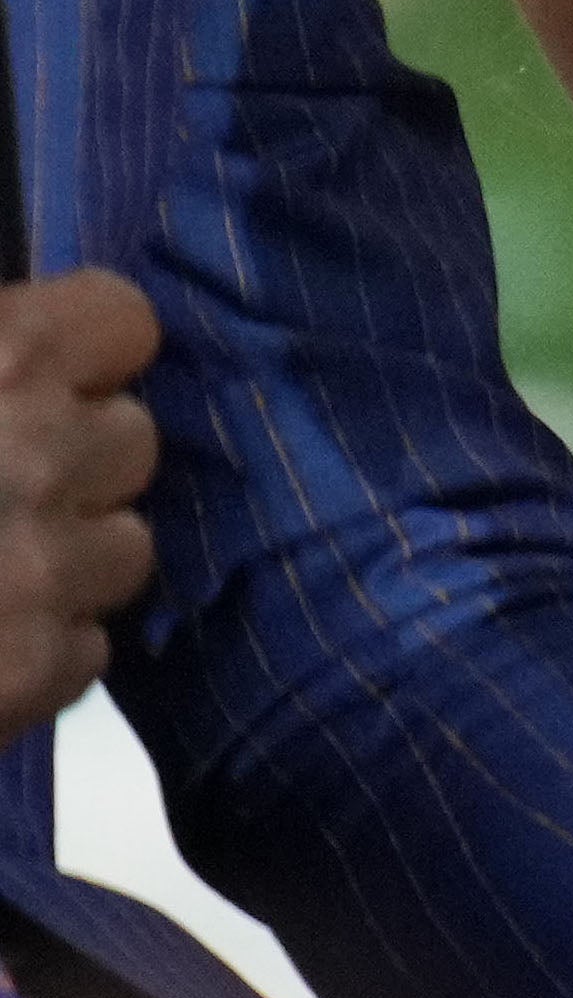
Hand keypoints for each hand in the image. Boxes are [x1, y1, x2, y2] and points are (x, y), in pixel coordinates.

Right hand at [0, 272, 157, 740]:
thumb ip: (6, 357)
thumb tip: (45, 364)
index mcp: (0, 360)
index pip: (125, 323)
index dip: (86, 360)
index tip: (49, 385)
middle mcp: (33, 454)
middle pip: (134, 442)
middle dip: (78, 471)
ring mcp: (38, 571)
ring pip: (126, 552)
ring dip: (66, 569)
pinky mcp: (27, 674)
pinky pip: (84, 651)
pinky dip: (34, 655)